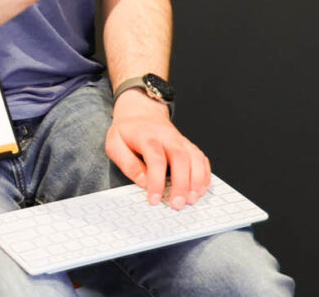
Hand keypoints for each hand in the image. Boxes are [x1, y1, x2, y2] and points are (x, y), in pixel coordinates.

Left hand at [105, 90, 210, 208]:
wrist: (141, 113)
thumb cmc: (127, 131)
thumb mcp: (114, 143)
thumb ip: (127, 163)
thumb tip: (144, 183)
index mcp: (147, 136)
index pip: (155, 159)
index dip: (156, 181)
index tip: (154, 199)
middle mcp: (167, 137)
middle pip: (180, 159)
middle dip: (181, 184)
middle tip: (177, 205)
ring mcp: (181, 141)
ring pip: (195, 159)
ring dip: (196, 182)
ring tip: (191, 200)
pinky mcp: (189, 146)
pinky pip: (202, 160)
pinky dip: (204, 176)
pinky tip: (200, 190)